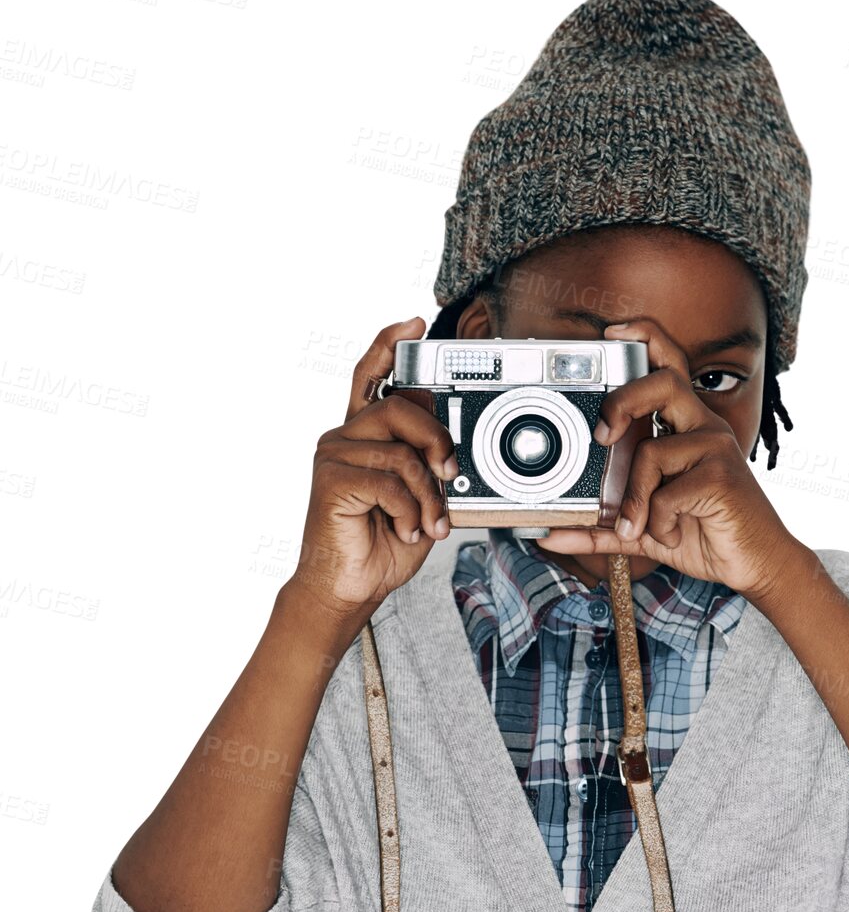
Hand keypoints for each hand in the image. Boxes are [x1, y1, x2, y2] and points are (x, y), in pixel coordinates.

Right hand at [287, 318, 457, 627]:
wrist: (349, 588)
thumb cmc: (383, 545)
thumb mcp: (421, 499)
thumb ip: (430, 466)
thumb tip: (455, 447)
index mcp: (364, 436)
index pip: (371, 377)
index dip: (390, 346)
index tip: (415, 323)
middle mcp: (344, 438)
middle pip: (398, 407)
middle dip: (437, 439)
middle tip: (451, 474)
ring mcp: (333, 455)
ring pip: (400, 452)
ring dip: (427, 494)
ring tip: (429, 524)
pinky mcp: (330, 479)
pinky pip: (389, 482)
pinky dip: (411, 511)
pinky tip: (407, 532)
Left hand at [535, 316, 792, 597]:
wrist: (755, 564)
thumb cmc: (703, 535)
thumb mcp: (643, 529)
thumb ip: (600, 528)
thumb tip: (548, 535)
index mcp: (687, 427)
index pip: (670, 366)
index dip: (646, 338)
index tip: (612, 332)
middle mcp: (704, 428)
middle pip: (664, 381)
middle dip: (623, 400)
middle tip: (602, 436)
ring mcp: (716, 449)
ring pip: (652, 452)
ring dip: (635, 500)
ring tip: (640, 527)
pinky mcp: (722, 477)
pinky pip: (667, 495)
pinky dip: (658, 523)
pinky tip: (671, 534)